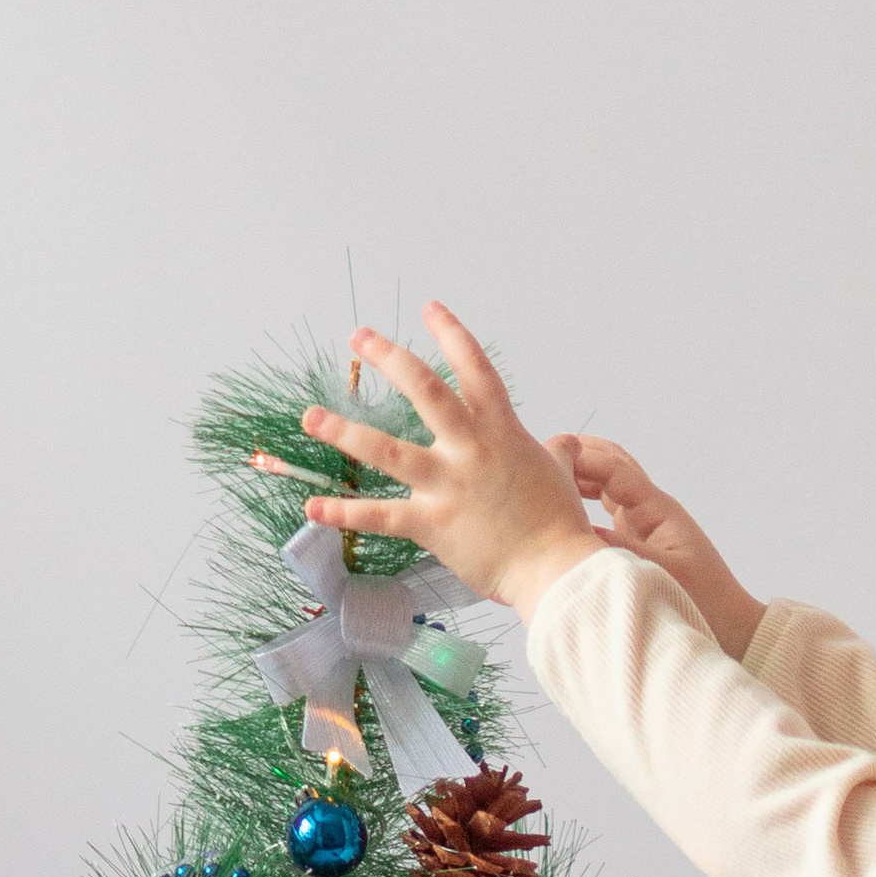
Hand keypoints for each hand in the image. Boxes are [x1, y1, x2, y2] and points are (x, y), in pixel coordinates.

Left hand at [300, 310, 599, 620]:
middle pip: (424, 389)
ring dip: (343, 430)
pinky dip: (343, 513)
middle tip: (360, 337)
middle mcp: (470, 449)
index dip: (451, 334)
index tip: (429, 308)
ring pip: (386, 450)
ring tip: (311, 416)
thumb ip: (556, 452)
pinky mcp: (432, 524)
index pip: (475, 367)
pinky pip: (379, 516)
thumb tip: (564, 443)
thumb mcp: (561, 473)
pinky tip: (312, 506)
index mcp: (501, 430)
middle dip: (388, 357)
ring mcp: (448, 485)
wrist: (555, 568)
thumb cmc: (559, 523)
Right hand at [543, 436, 766, 661]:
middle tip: (538, 458)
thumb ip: (616, 549)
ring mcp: (643, 526)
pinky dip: (583, 505)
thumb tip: (573, 533)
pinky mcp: (637, 544)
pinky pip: (605, 514)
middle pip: (609, 467)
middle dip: (577, 457)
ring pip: (605, 488)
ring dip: (578, 480)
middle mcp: (649, 511)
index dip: (581, 458)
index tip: (548, 458)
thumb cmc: (706, 602)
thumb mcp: (659, 573)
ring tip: (542, 480)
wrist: (734, 630)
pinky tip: (560, 512)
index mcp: (657, 509)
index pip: (613, 467)